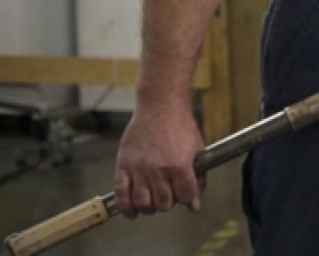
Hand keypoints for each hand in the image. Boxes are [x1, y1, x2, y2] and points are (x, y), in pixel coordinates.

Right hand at [114, 98, 205, 217]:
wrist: (160, 106)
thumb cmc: (180, 126)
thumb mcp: (197, 150)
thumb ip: (198, 178)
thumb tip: (194, 204)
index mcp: (180, 164)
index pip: (185, 196)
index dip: (188, 199)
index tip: (186, 195)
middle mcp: (158, 168)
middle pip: (164, 203)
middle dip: (169, 203)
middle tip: (169, 196)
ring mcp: (139, 167)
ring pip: (143, 202)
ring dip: (150, 207)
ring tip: (153, 202)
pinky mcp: (123, 164)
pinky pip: (121, 193)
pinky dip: (126, 208)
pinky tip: (133, 212)